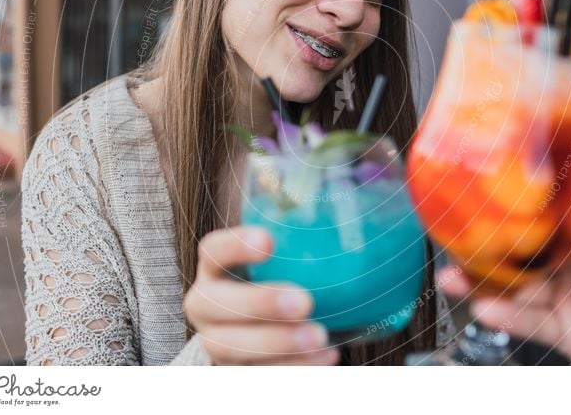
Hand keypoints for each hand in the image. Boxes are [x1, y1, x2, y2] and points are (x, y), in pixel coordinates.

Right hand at [183, 226, 338, 364]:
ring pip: (231, 347)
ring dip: (277, 343)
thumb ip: (308, 236)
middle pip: (216, 304)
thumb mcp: (287, 258)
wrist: (259, 335)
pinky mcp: (233, 373)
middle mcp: (206, 305)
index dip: (235, 245)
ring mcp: (217, 342)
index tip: (269, 241)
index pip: (212, 250)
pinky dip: (293, 369)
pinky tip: (327, 357)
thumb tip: (364, 194)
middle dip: (259, 303)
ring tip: (320, 337)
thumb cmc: (279, 281)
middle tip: (304, 301)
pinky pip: (256, 375)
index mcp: (215, 269)